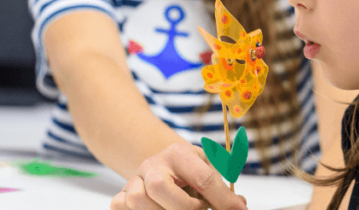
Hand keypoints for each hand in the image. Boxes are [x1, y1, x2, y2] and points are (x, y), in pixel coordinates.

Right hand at [111, 143, 247, 209]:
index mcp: (179, 154)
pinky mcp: (120, 196)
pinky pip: (120, 207)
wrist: (160, 167)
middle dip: (184, 207)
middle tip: (199, 209)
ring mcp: (133, 181)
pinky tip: (158, 209)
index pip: (202, 177)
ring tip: (179, 208)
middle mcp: (152, 164)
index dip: (222, 199)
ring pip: (138, 201)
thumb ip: (223, 188)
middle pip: (159, 187)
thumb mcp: (208, 171)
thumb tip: (238, 206)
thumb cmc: (189, 172)